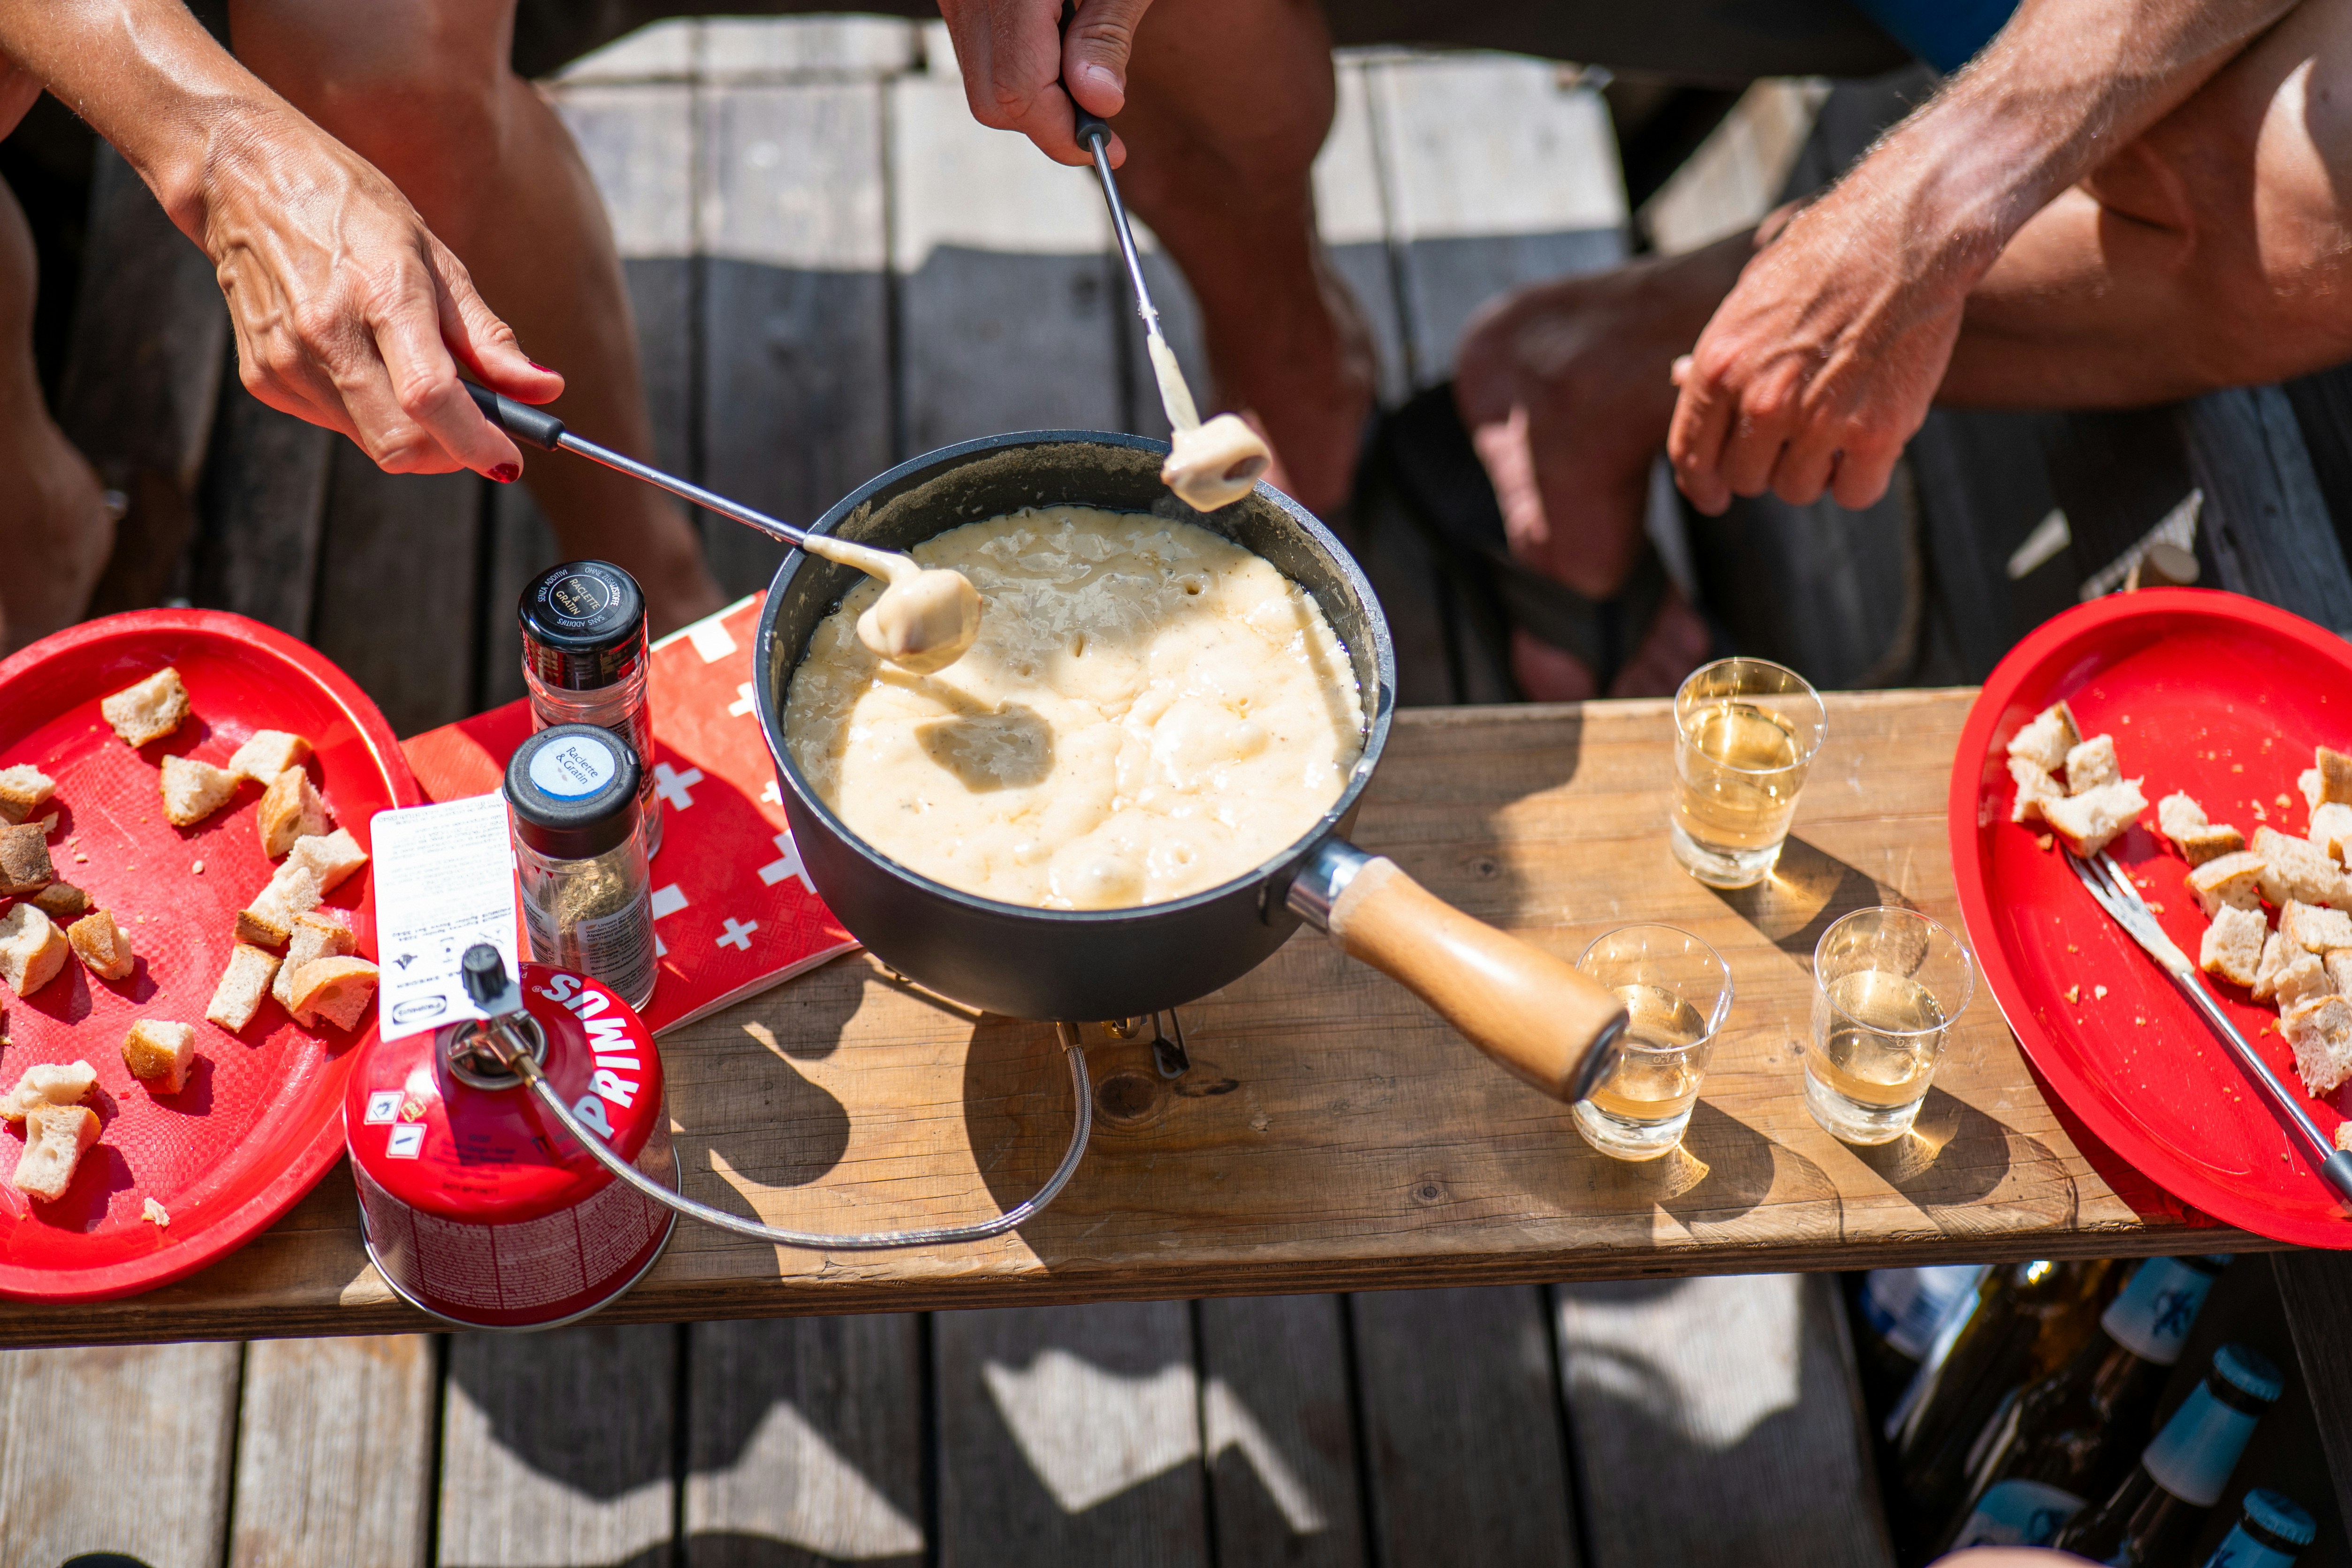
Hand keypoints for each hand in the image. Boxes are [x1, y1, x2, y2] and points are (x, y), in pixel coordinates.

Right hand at [199, 103, 556, 478]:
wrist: (245, 180)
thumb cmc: (353, 213)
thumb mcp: (435, 258)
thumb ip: (488, 337)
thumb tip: (546, 391)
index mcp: (381, 293)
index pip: (431, 398)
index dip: (477, 443)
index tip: (508, 459)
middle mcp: (326, 333)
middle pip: (400, 444)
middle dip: (449, 451)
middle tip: (474, 429)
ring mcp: (286, 360)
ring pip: (371, 442)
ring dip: (411, 431)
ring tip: (412, 375)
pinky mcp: (262, 379)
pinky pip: (336, 425)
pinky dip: (369, 413)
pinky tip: (364, 364)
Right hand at [935, 0, 1153, 165]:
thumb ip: (1106, 35)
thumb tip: (1099, 104)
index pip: (1019, 90)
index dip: (1065, 134)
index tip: (1111, 151)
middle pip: (993, 99)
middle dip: (1050, 124)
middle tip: (1100, 123)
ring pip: (983, 84)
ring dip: (1036, 99)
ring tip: (1083, 75)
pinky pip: (980, 54)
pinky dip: (1021, 70)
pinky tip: (1056, 53)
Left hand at [1666, 188, 1969, 515]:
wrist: (1905, 233)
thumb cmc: (1825, 259)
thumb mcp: (1749, 297)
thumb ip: (1720, 350)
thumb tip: (1679, 379)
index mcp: (1720, 366)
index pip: (1691, 456)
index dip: (1701, 485)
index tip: (1714, 497)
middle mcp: (1761, 398)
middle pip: (1745, 480)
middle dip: (1767, 466)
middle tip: (1797, 436)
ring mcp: (1817, 419)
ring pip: (1798, 491)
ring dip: (1816, 471)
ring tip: (1837, 425)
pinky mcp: (1875, 431)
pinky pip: (1855, 494)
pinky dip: (1861, 479)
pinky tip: (1869, 445)